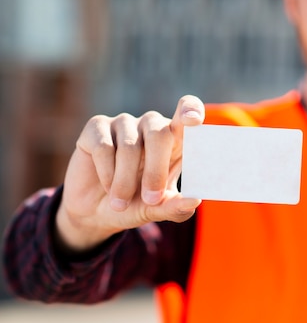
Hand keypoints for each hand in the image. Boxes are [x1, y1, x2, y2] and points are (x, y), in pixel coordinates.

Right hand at [55, 95, 204, 252]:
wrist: (96, 213)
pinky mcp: (97, 126)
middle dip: (156, 171)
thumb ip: (176, 206)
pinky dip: (107, 173)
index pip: (188, 112)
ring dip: (126, 181)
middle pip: (159, 134)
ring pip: (130, 146)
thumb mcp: (157, 209)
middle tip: (151, 199)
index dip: (191, 110)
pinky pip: (104, 148)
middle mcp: (152, 125)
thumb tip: (195, 201)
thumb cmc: (136, 204)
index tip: (193, 120)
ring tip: (121, 202)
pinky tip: (107, 186)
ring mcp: (125, 123)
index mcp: (175, 139)